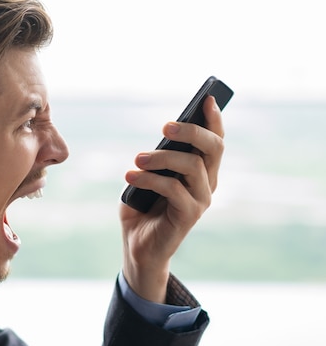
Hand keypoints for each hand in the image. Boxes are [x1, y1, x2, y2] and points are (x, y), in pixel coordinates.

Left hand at [120, 96, 224, 302]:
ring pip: (191, 165)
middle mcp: (207, 183)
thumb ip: (157, 158)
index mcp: (201, 171)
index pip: (215, 141)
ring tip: (137, 158)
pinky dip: (150, 179)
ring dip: (161, 157)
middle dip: (192, 131)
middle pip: (213, 148)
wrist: (138, 246)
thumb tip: (162, 136)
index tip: (206, 99)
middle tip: (166, 126)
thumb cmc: (142, 207)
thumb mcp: (148, 175)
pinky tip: (130, 177)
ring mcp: (201, 200)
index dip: (214, 119)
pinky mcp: (189, 215)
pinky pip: (173, 189)